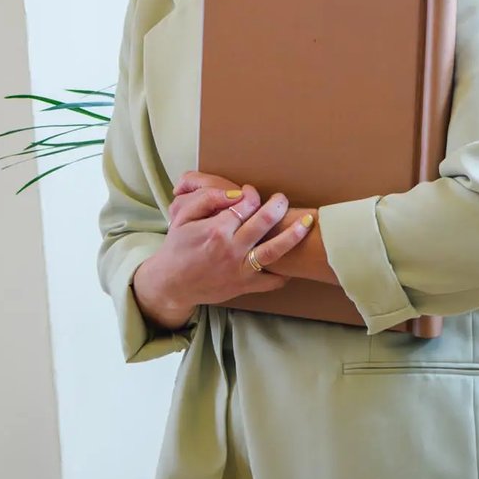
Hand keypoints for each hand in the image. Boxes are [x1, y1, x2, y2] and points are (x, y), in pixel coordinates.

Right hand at [174, 171, 329, 285]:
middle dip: (277, 205)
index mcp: (216, 229)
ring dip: (294, 234)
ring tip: (307, 222)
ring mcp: (240, 269)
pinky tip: (292, 262)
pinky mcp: (245, 286)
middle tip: (282, 199)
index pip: (245, 204)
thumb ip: (207, 199)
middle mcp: (231, 249)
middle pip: (264, 222)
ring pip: (275, 250)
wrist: (172, 283)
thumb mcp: (182, 217)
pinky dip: (285, 273)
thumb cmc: (178, 247)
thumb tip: (235, 193)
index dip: (251, 194)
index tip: (250, 192)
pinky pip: (272, 281)